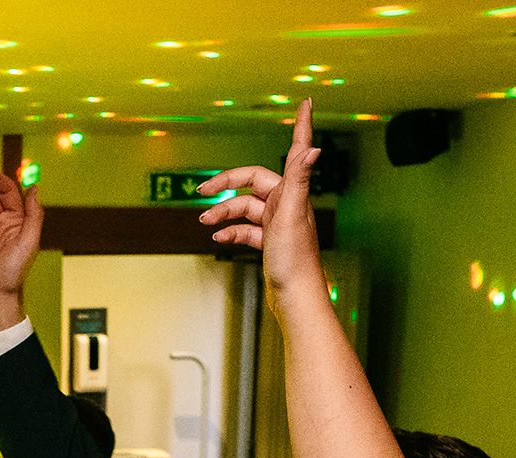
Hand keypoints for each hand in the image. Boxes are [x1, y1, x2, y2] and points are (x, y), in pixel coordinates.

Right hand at [195, 100, 325, 299]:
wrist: (295, 298)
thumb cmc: (296, 259)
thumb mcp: (292, 215)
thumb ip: (300, 179)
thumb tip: (313, 148)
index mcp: (293, 192)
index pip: (296, 150)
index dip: (301, 125)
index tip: (306, 103)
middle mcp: (287, 203)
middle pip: (252, 182)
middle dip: (226, 185)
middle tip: (201, 192)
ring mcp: (278, 223)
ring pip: (245, 207)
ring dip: (224, 212)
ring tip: (204, 220)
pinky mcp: (270, 242)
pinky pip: (246, 229)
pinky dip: (231, 230)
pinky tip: (218, 237)